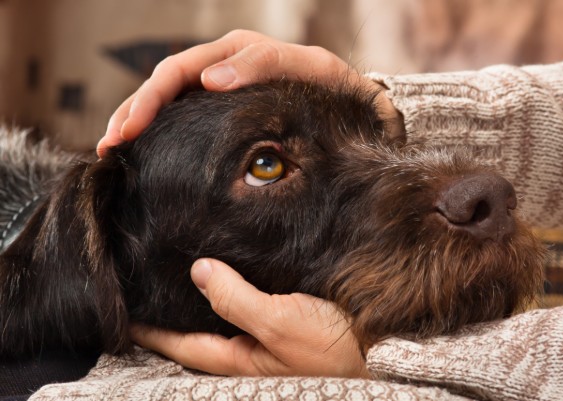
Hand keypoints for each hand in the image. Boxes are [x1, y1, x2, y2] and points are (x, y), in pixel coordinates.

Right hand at [98, 29, 401, 156]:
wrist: (354, 107)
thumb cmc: (334, 89)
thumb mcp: (311, 69)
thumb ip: (264, 65)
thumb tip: (211, 79)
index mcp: (237, 53)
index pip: (179, 70)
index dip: (151, 99)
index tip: (131, 130)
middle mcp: (222, 67)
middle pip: (163, 85)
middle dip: (133, 113)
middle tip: (110, 146)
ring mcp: (221, 90)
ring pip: (168, 101)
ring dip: (136, 123)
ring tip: (112, 152)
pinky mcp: (224, 113)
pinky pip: (184, 118)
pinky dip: (159, 133)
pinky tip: (142, 152)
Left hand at [130, 258, 367, 377]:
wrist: (384, 352)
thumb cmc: (334, 347)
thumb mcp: (282, 323)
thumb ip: (237, 299)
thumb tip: (198, 271)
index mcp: (241, 358)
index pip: (182, 343)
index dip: (152, 328)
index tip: (125, 309)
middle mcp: (249, 350)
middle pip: (199, 330)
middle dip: (173, 312)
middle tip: (148, 286)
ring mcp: (268, 339)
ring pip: (224, 317)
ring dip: (203, 299)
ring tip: (182, 274)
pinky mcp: (288, 323)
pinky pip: (250, 306)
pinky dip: (234, 291)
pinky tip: (234, 272)